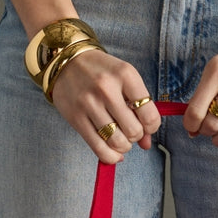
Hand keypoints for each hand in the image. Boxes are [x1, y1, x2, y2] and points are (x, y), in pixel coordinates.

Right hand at [48, 48, 161, 163]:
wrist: (66, 61)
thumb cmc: (102, 71)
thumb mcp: (125, 80)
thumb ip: (140, 108)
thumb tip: (146, 143)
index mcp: (125, 75)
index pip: (149, 115)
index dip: (151, 127)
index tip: (146, 125)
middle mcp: (107, 88)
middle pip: (134, 131)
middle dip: (136, 136)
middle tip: (129, 129)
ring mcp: (89, 104)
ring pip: (117, 142)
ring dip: (123, 146)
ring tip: (120, 138)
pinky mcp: (76, 118)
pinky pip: (99, 148)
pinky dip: (110, 156)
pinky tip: (114, 152)